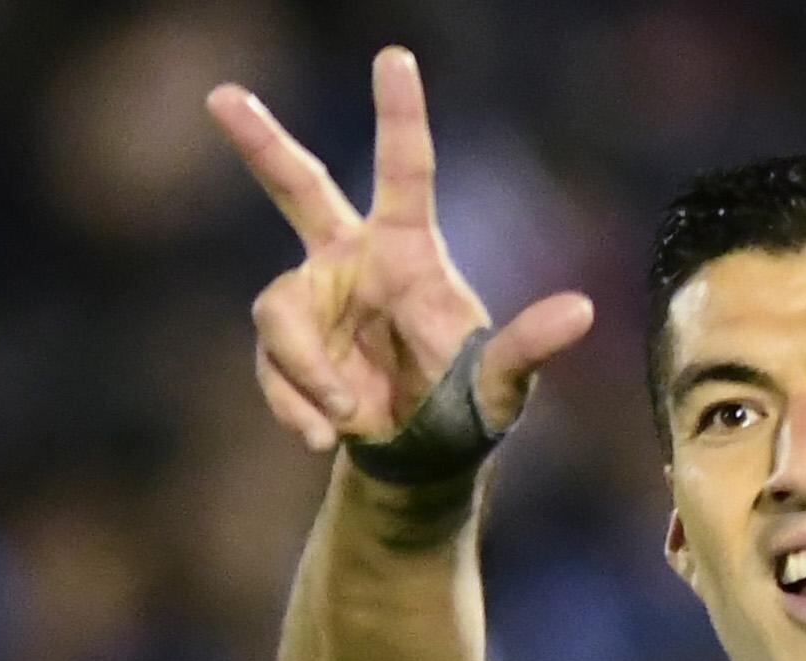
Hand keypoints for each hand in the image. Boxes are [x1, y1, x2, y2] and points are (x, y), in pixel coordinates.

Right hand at [206, 48, 594, 456]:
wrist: (423, 459)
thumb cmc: (467, 408)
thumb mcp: (501, 384)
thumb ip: (530, 346)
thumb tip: (584, 310)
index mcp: (409, 249)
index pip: (405, 170)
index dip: (400, 114)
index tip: (395, 57)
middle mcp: (352, 261)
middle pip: (300, 188)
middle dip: (260, 142)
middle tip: (221, 96)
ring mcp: (313, 303)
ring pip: (277, 310)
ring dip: (306, 369)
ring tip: (348, 415)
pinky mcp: (287, 351)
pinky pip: (273, 369)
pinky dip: (296, 407)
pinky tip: (326, 434)